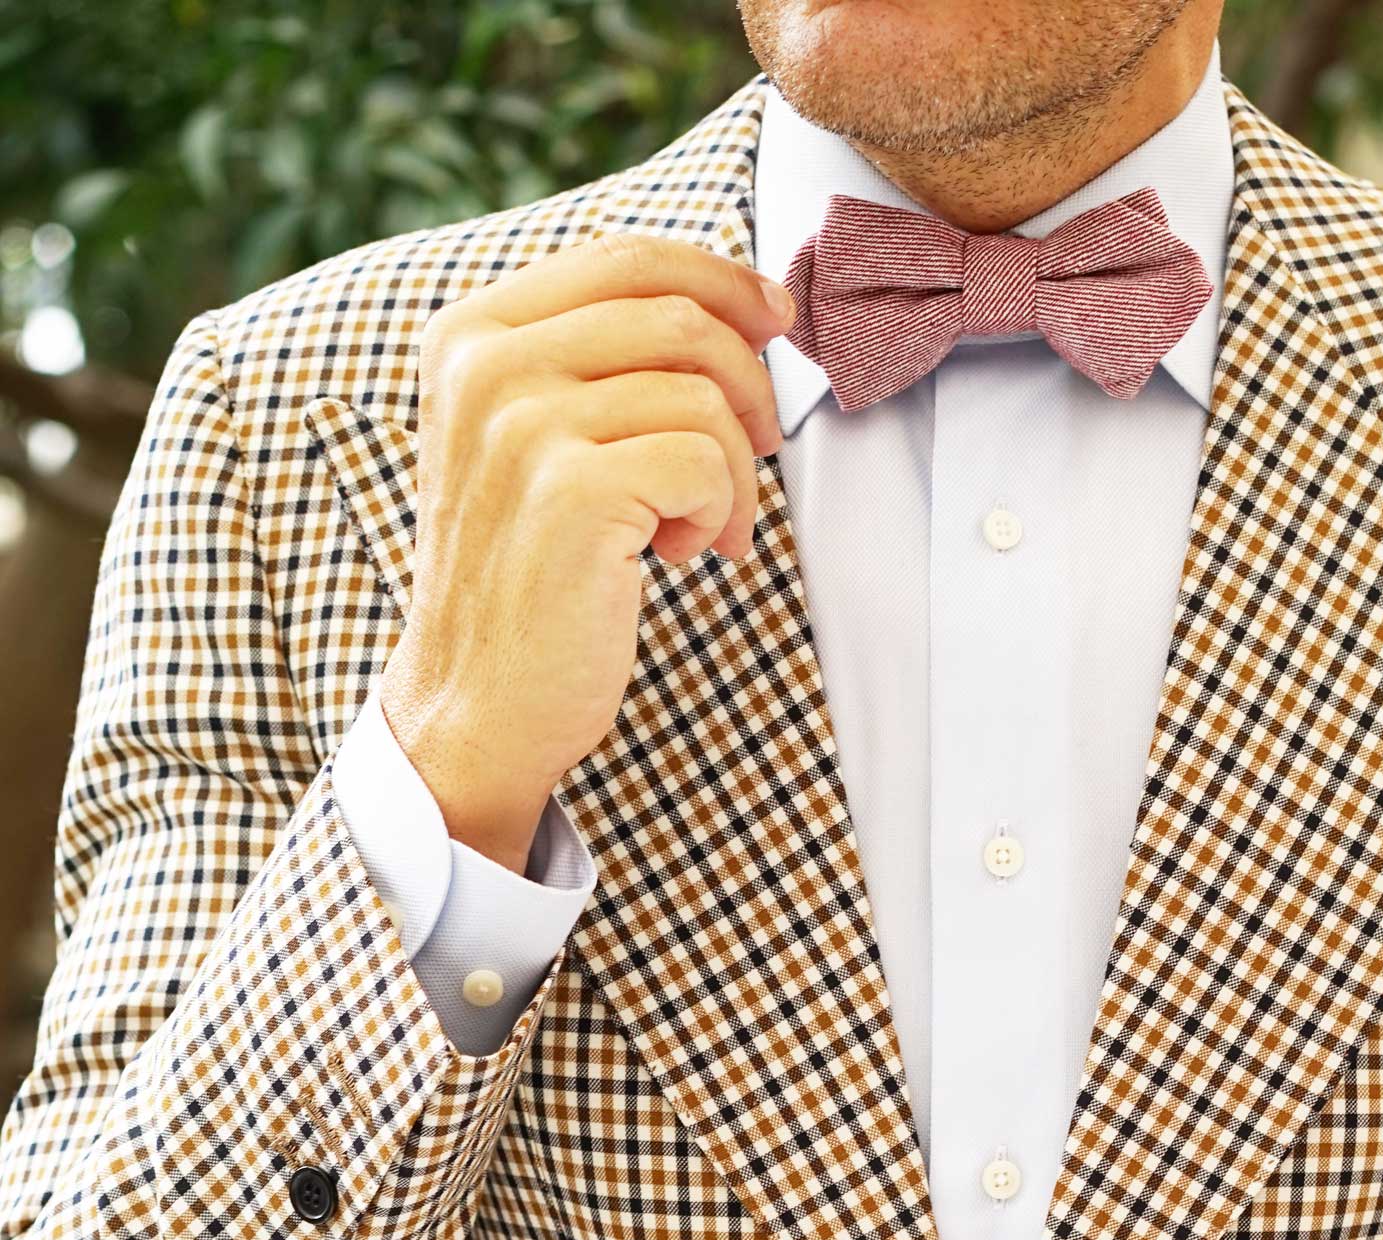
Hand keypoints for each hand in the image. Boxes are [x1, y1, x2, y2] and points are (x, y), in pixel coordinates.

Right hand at [376, 231, 793, 870]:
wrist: (475, 703)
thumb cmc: (526, 576)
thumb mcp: (533, 441)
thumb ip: (595, 363)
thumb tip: (740, 304)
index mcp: (472, 333)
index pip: (627, 259)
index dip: (723, 279)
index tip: (777, 319)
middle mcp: (487, 364)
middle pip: (679, 314)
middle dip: (749, 381)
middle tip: (760, 448)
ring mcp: (524, 424)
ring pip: (701, 391)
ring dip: (733, 468)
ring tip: (704, 528)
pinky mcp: (571, 492)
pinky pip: (704, 460)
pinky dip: (719, 512)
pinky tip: (678, 555)